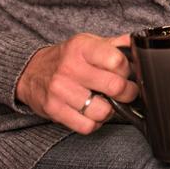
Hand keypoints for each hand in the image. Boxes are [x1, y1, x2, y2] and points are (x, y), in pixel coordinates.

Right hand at [16, 33, 137, 133]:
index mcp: (82, 47)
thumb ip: (114, 44)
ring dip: (110, 110)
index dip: (128, 69)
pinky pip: (87, 126)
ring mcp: (60, 90)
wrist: (30, 71)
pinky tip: (92, 112)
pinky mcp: (54, 110)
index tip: (127, 72)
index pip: (117, 61)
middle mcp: (70, 68)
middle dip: (128, 92)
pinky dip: (95, 122)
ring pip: (103, 111)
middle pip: (115, 87)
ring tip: (106, 102)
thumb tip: (139, 45)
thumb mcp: (88, 42)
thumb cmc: (66, 58)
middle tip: (126, 91)